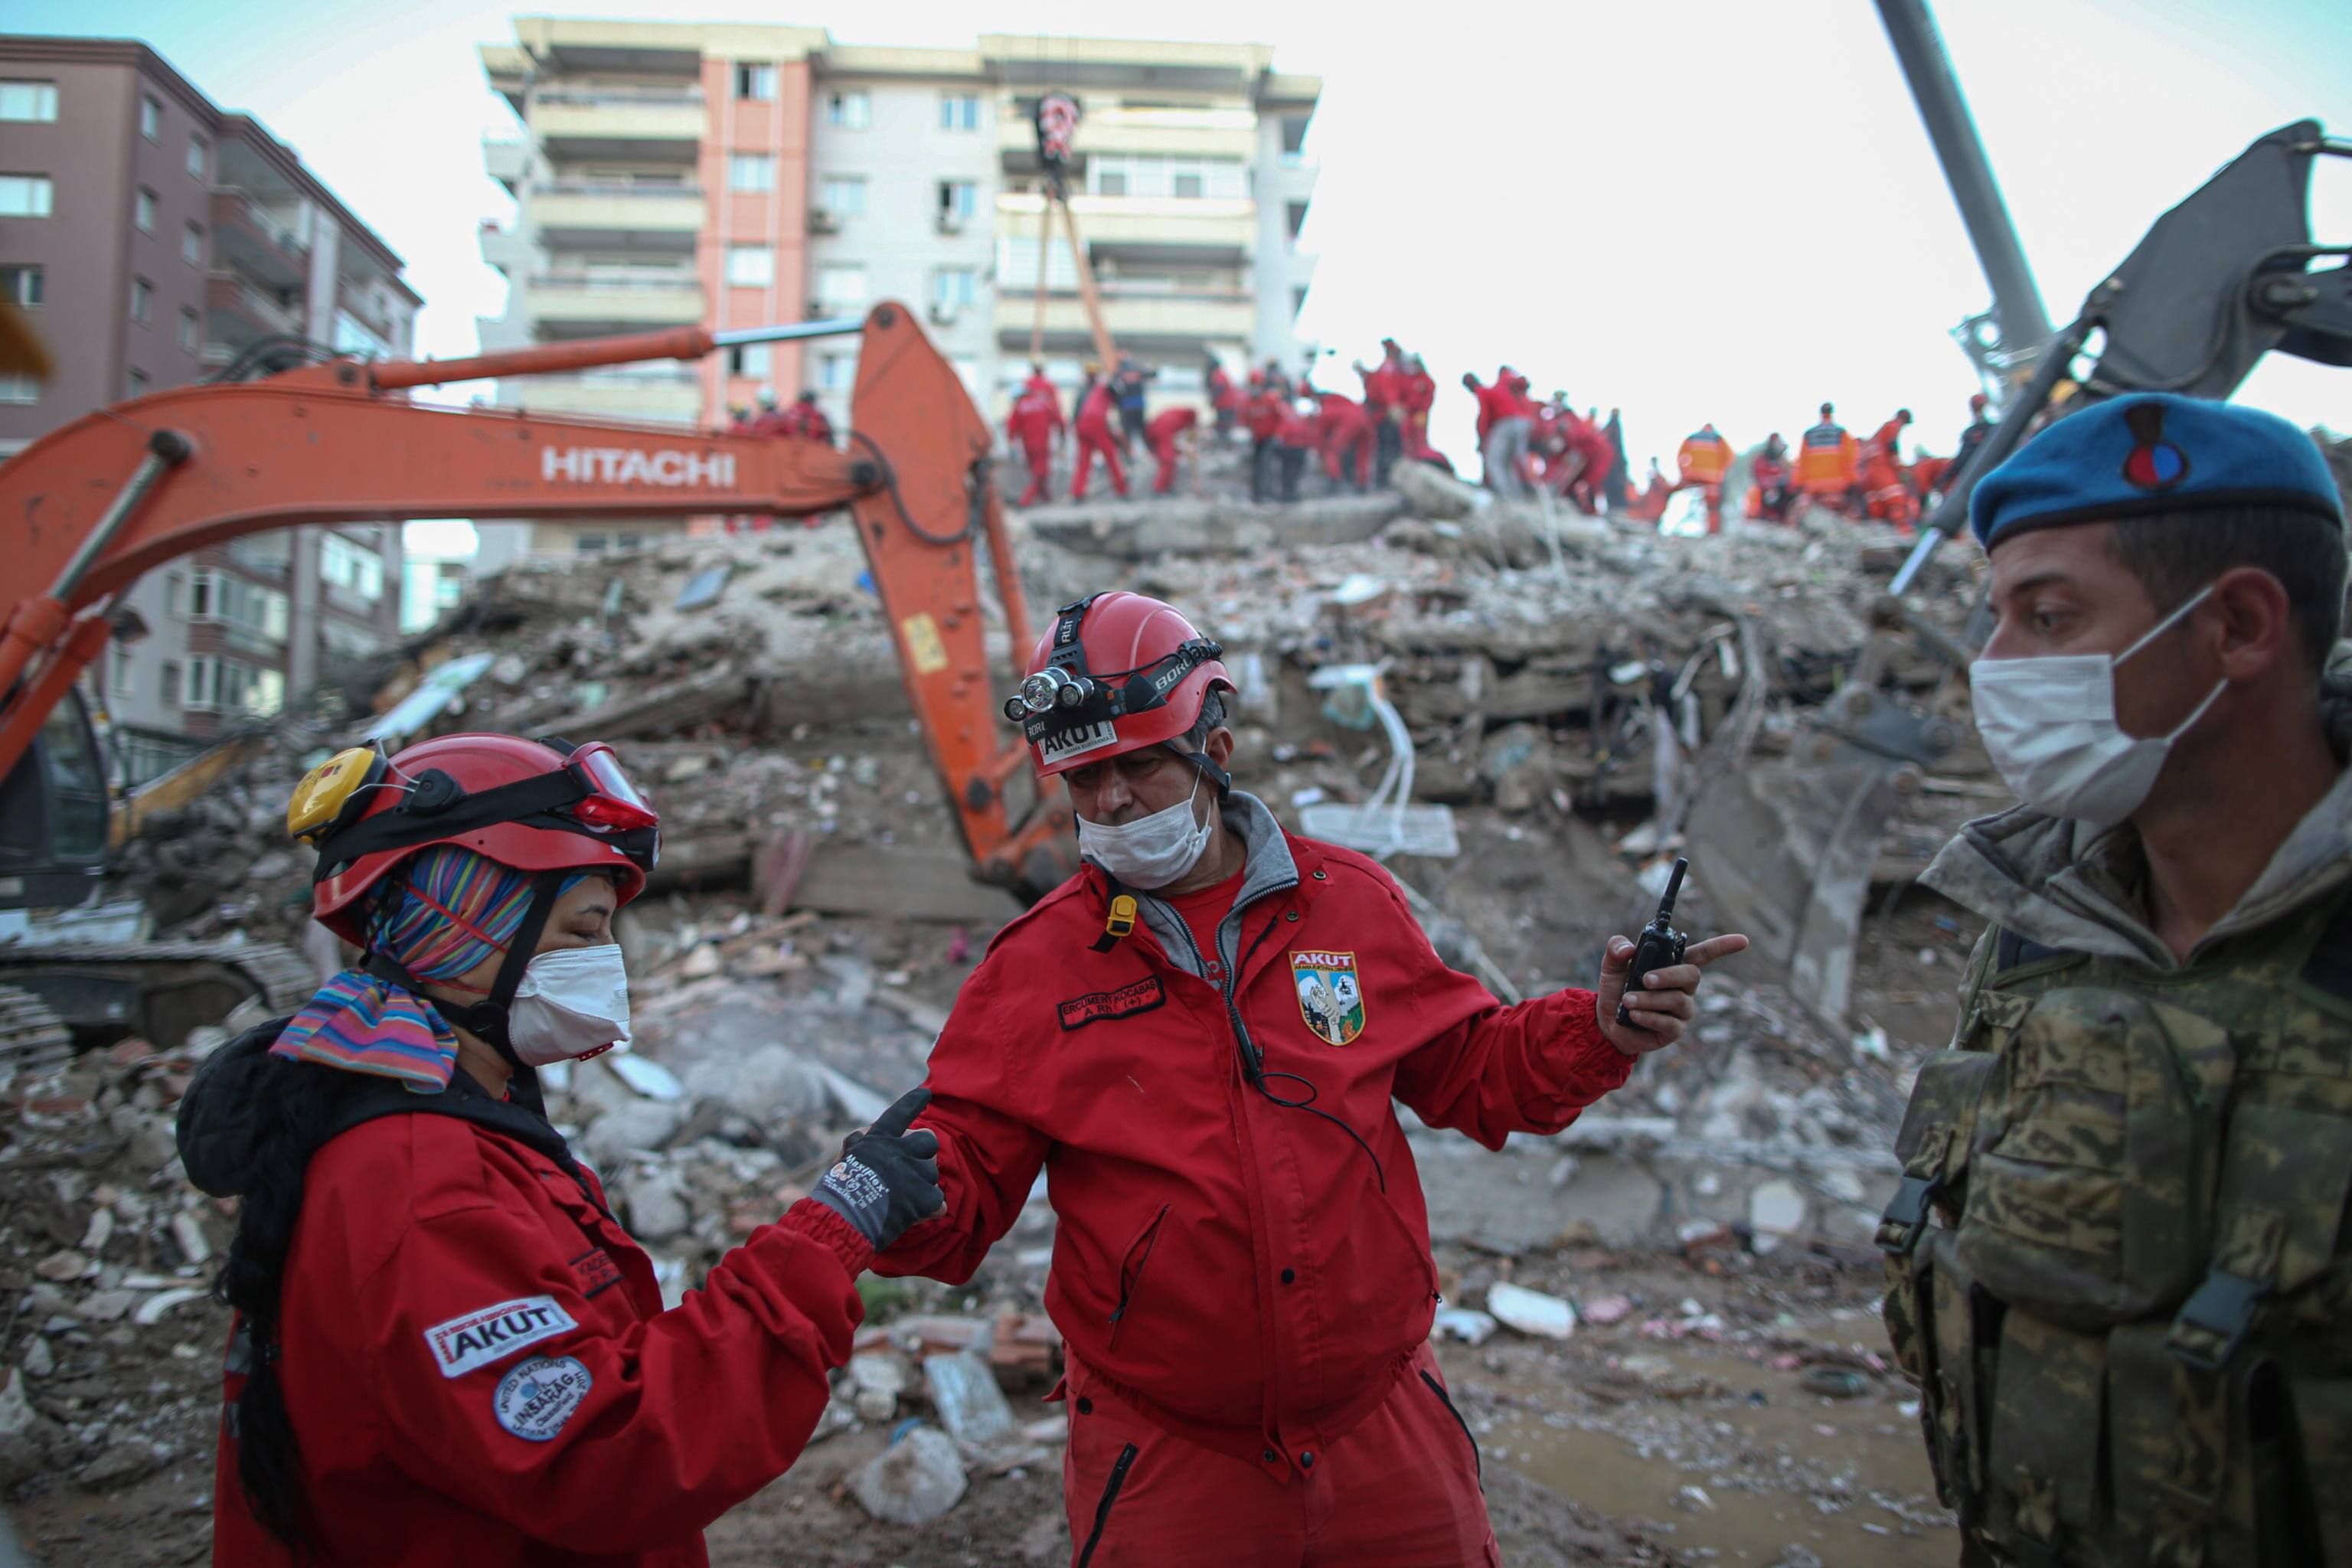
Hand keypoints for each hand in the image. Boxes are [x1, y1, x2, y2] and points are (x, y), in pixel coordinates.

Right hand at [810, 1088, 944, 1250]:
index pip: (898, 1114)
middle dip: (924, 1153)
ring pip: (932, 1174)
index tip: (926, 1094)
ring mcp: (914, 1172)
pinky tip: (914, 1215)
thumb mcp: (844, 1159)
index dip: (913, 1102)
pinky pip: (938, 1201)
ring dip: (922, 1187)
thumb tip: (865, 1134)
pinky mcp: (924, 1196)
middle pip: (928, 1141)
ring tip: (900, 1202)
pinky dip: (929, 1210)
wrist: (841, 1219)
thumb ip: (859, 1144)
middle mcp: (899, 1150)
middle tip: (912, 1168)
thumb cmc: (836, 1193)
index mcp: (877, 1139)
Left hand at [1594, 933, 1749, 1057]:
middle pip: (1692, 975)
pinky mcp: (1674, 1031)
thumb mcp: (1611, 966)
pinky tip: (1634, 1015)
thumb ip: (1616, 950)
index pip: (1704, 954)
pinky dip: (1649, 1017)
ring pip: (1677, 1000)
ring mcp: (1682, 1010)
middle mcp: (1684, 988)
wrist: (1606, 1023)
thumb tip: (1628, 948)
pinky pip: (1669, 1023)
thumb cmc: (1616, 990)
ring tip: (1628, 1000)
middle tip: (1645, 979)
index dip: (1723, 947)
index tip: (1743, 940)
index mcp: (1674, 966)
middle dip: (1669, 975)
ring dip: (1650, 999)